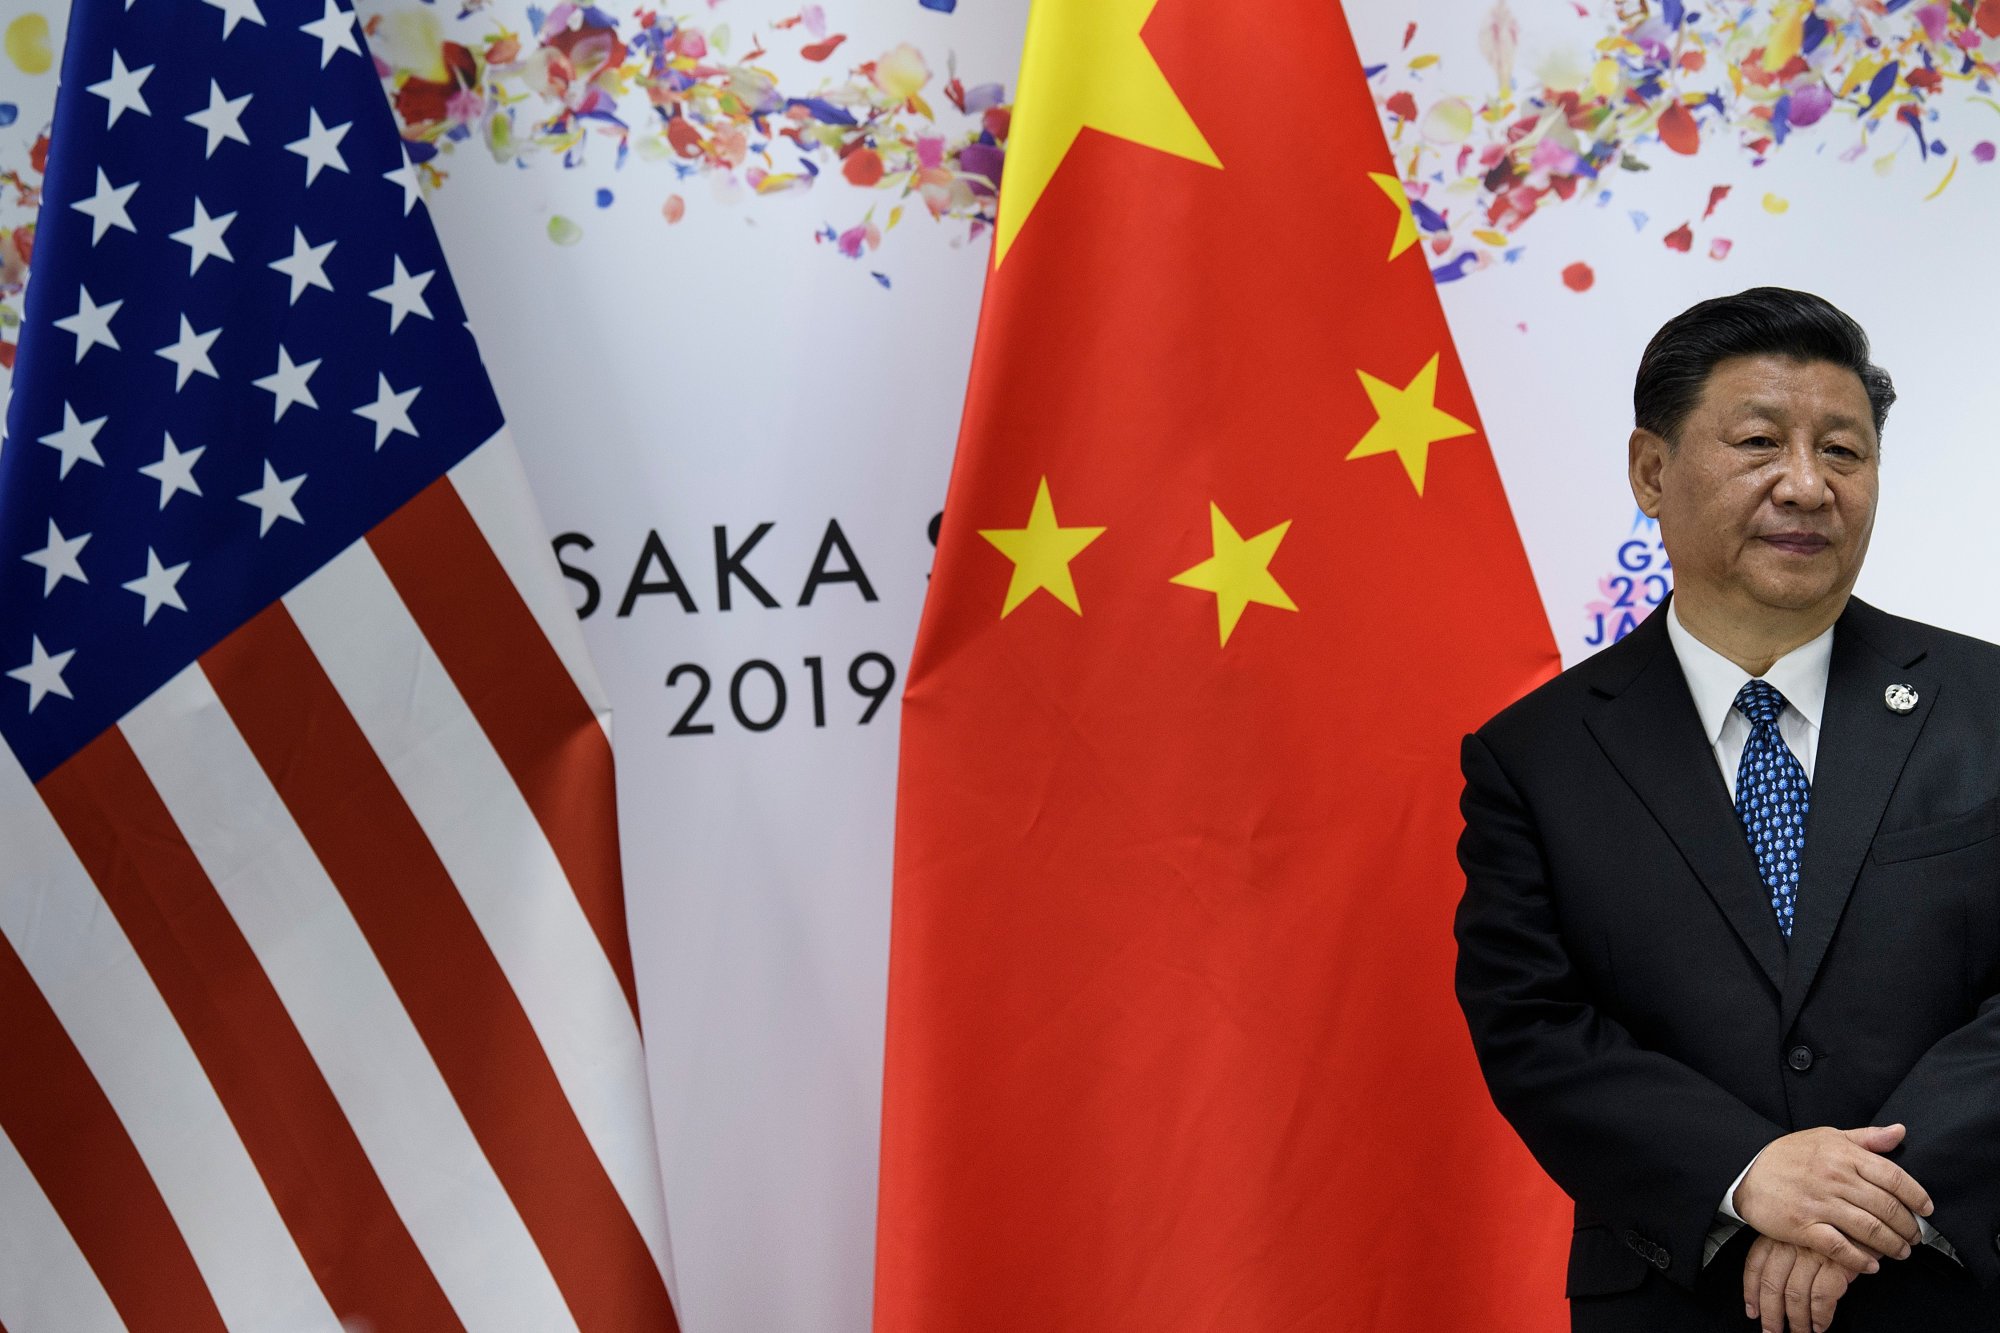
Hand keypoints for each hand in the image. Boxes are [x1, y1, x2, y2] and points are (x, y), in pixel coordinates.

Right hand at [1732, 1124, 1932, 1270]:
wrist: (1745, 1170)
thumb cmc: (1788, 1155)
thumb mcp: (1826, 1137)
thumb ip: (1866, 1138)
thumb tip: (1900, 1132)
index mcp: (1843, 1155)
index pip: (1893, 1177)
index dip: (1916, 1196)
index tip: (1927, 1210)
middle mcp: (1834, 1179)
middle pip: (1886, 1207)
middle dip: (1908, 1227)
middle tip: (1914, 1237)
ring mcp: (1818, 1204)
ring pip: (1869, 1229)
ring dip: (1891, 1246)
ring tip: (1900, 1252)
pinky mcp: (1802, 1226)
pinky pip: (1840, 1248)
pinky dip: (1860, 1260)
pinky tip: (1871, 1265)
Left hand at [1743, 1235, 1853, 1332]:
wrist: (1870, 1218)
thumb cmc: (1838, 1227)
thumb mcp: (1804, 1231)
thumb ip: (1787, 1250)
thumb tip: (1772, 1286)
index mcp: (1779, 1233)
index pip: (1755, 1264)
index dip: (1751, 1291)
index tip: (1752, 1310)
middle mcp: (1792, 1242)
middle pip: (1772, 1284)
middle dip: (1771, 1314)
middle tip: (1772, 1331)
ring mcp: (1814, 1253)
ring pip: (1795, 1295)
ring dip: (1797, 1320)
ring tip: (1800, 1332)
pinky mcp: (1837, 1263)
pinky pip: (1821, 1298)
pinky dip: (1820, 1316)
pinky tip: (1820, 1325)